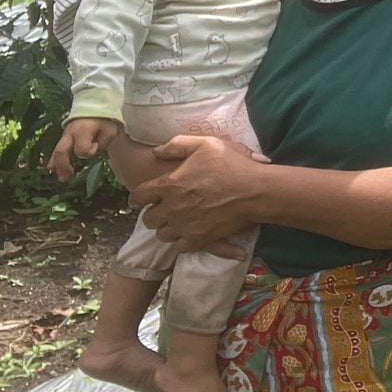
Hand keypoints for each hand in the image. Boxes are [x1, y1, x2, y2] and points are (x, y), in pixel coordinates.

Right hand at [49, 117, 122, 181]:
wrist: (95, 103)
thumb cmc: (104, 118)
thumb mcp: (110, 130)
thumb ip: (103, 142)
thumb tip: (91, 151)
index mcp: (82, 131)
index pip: (82, 150)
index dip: (90, 151)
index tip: (97, 145)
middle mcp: (70, 133)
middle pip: (61, 152)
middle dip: (63, 165)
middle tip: (66, 178)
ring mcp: (66, 134)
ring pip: (57, 151)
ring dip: (57, 165)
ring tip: (61, 178)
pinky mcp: (65, 136)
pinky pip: (57, 148)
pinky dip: (55, 159)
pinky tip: (52, 168)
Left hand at [129, 134, 270, 251]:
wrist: (255, 190)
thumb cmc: (232, 164)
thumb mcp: (205, 144)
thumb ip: (177, 145)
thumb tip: (156, 151)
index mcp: (169, 184)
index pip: (139, 196)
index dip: (136, 198)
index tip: (139, 199)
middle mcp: (172, 208)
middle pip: (149, 219)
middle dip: (153, 213)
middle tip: (162, 209)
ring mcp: (185, 226)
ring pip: (162, 234)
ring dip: (166, 228)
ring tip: (175, 222)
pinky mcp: (199, 239)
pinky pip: (179, 247)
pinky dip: (180, 241)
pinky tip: (187, 233)